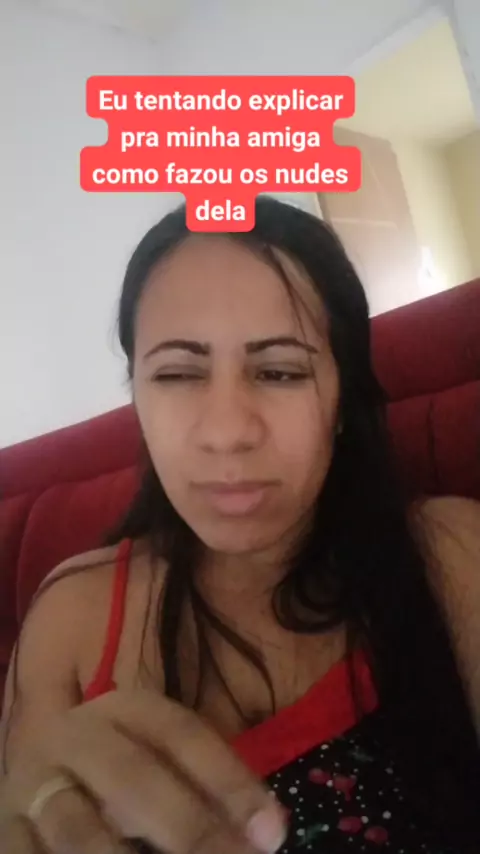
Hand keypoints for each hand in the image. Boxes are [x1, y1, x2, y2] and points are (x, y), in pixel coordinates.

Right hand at [1, 688, 286, 853]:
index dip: (229, 782)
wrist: (28, 760)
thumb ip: (202, 785)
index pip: (182, 736)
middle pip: (134, 778)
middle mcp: (73, 738)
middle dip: (188, 828)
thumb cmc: (111, 760)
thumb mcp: (152, 755)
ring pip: (76, 828)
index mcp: (121, 709)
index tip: (273, 835)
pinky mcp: (6, 831)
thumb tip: (265, 835)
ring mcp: (33, 787)